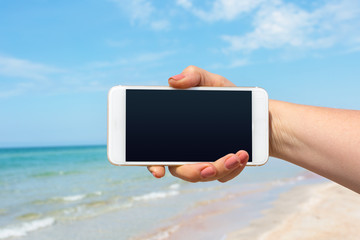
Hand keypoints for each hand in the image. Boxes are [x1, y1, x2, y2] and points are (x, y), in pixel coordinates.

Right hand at [147, 65, 248, 182]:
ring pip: (203, 175)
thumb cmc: (228, 97)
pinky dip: (233, 169)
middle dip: (194, 172)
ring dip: (219, 170)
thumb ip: (194, 76)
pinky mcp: (221, 169)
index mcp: (176, 130)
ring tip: (237, 156)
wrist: (257, 114)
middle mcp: (186, 150)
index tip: (158, 171)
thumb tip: (173, 81)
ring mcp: (203, 161)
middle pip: (181, 170)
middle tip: (209, 167)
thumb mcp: (213, 82)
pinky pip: (222, 177)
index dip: (153, 163)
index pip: (156, 150)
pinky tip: (243, 157)